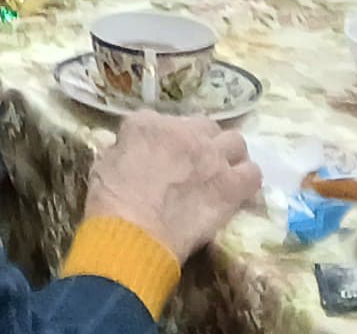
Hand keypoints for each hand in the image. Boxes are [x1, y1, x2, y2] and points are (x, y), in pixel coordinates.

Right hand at [81, 114, 258, 262]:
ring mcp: (212, 156)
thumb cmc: (110, 204)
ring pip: (235, 142)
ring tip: (221, 175)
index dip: (166, 141)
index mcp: (146, 124)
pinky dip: (246, 180)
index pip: (163, 121)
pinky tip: (237, 192)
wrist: (132, 235)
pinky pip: (252, 173)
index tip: (163, 158)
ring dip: (228, 156)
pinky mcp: (231, 185)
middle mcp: (184, 131)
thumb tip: (129, 152)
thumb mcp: (103, 165)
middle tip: (195, 166)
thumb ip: (121, 151)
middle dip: (201, 142)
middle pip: (205, 126)